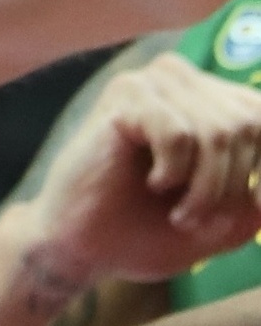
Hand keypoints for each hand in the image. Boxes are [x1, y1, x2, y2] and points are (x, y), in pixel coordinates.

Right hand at [28, 53, 260, 286]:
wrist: (83, 246)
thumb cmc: (149, 231)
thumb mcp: (223, 221)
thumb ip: (257, 200)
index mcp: (208, 99)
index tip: (255, 207)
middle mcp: (182, 79)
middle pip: (249, 125)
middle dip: (235, 188)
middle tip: (203, 221)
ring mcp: (151, 82)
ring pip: (218, 132)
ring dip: (206, 191)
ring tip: (181, 215)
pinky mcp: (124, 95)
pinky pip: (179, 135)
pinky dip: (175, 176)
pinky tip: (152, 184)